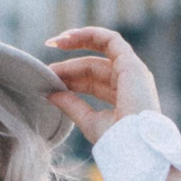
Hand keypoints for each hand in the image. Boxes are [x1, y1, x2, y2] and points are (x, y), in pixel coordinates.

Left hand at [44, 26, 162, 146]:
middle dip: (68, 65)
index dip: (68, 77)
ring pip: (102, 48)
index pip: (91, 81)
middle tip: (45, 67)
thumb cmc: (117, 141)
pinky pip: (110, 39)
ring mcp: (132, 71)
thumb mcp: (89, 121)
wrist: (135, 147)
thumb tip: (50, 94)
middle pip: (92, 67)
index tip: (47, 78)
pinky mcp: (131, 63)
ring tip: (54, 41)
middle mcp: (129, 81)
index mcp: (122, 96)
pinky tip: (68, 37)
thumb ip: (72, 105)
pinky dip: (89, 34)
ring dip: (77, 42)